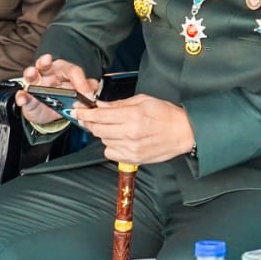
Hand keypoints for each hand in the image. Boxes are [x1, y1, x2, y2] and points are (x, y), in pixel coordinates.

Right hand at [15, 54, 98, 126]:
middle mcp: (47, 74)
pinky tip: (23, 98)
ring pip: (31, 76)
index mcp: (62, 71)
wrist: (50, 113)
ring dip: (30, 73)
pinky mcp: (27, 97)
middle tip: (46, 60)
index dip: (81, 83)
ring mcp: (35, 85)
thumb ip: (86, 89)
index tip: (87, 96)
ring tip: (31, 73)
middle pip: (45, 64)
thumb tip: (93, 90)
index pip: (72, 71)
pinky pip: (23, 95)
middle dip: (45, 61)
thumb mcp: (77, 93)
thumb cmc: (64, 97)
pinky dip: (21, 96)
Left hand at [73, 95, 195, 164]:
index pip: (99, 115)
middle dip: (92, 122)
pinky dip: (111, 146)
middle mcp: (129, 134)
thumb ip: (119, 104)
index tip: (77, 111)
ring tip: (116, 128)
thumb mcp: (143, 101)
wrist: (184, 133)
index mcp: (132, 116)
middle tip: (92, 117)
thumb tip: (100, 105)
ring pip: (103, 141)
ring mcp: (131, 148)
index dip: (85, 113)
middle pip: (97, 129)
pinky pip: (110, 153)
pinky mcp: (133, 158)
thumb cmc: (166, 115)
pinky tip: (121, 140)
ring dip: (104, 133)